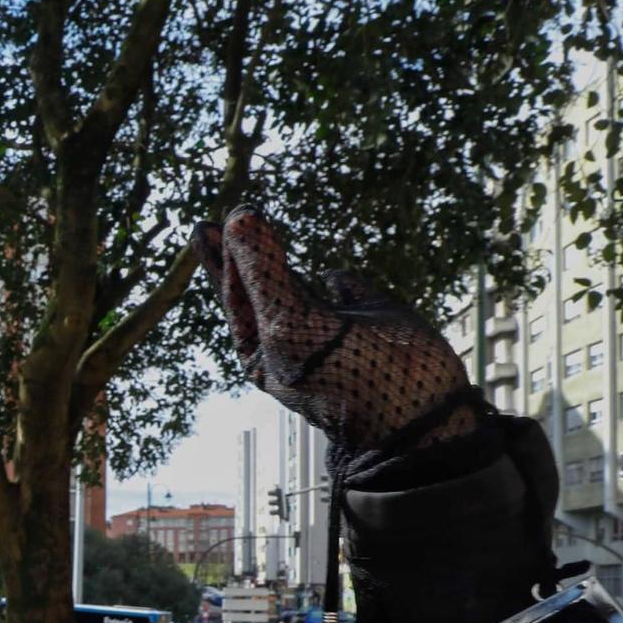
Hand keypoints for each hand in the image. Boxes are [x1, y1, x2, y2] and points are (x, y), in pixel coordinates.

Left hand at [193, 206, 475, 449]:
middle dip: (236, 258)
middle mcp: (292, 338)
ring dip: (276, 259)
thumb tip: (238, 218)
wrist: (417, 404)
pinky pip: (346, 292)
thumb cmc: (342, 372)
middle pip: (256, 289)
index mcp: (262, 349)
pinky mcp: (372, 318)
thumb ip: (266, 271)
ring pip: (296, 285)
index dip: (221, 258)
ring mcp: (331, 328)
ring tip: (255, 232)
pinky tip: (330, 273)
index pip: (233, 294)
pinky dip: (339, 280)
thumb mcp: (291, 322)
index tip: (205, 224)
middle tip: (210, 226)